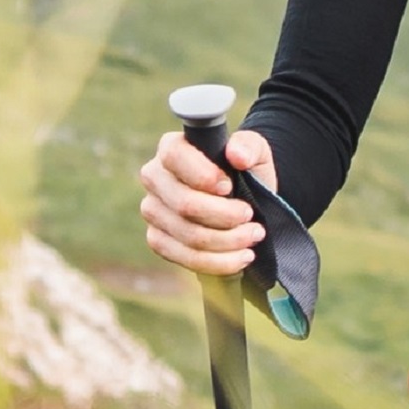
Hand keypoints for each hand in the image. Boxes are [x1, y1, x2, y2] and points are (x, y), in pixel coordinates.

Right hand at [141, 126, 277, 277]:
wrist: (244, 201)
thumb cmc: (245, 171)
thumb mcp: (256, 153)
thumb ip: (250, 147)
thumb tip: (237, 155)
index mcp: (172, 148)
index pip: (174, 157)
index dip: (203, 176)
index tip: (229, 187)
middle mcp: (154, 178)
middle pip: (183, 204)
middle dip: (224, 216)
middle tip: (252, 219)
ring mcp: (153, 211)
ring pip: (188, 235)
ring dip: (227, 241)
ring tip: (253, 236)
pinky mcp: (158, 239)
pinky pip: (185, 258)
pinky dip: (218, 262)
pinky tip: (241, 257)